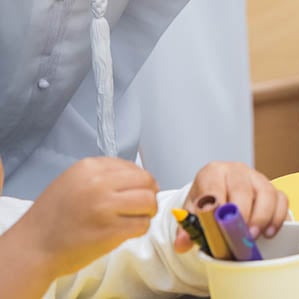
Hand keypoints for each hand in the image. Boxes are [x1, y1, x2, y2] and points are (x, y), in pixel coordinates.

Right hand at [12, 158, 158, 278]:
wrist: (33, 246)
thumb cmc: (52, 215)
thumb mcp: (72, 181)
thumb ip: (102, 175)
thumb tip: (137, 176)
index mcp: (89, 167)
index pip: (133, 167)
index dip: (139, 181)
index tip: (135, 192)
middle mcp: (98, 183)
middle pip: (146, 181)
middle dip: (149, 194)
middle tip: (143, 206)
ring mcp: (105, 207)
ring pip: (149, 201)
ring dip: (148, 211)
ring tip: (137, 218)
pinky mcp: (111, 230)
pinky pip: (142, 225)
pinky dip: (141, 228)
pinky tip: (128, 231)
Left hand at [173, 162, 288, 252]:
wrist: (220, 196)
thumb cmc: (207, 203)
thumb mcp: (192, 214)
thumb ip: (186, 229)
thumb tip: (182, 243)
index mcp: (213, 172)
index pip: (215, 186)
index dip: (218, 206)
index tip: (219, 224)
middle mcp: (236, 171)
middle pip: (242, 188)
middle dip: (242, 214)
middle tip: (239, 235)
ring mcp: (257, 178)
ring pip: (266, 192)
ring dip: (261, 217)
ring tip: (253, 236)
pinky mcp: (273, 188)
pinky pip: (281, 199)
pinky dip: (277, 217)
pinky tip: (269, 232)